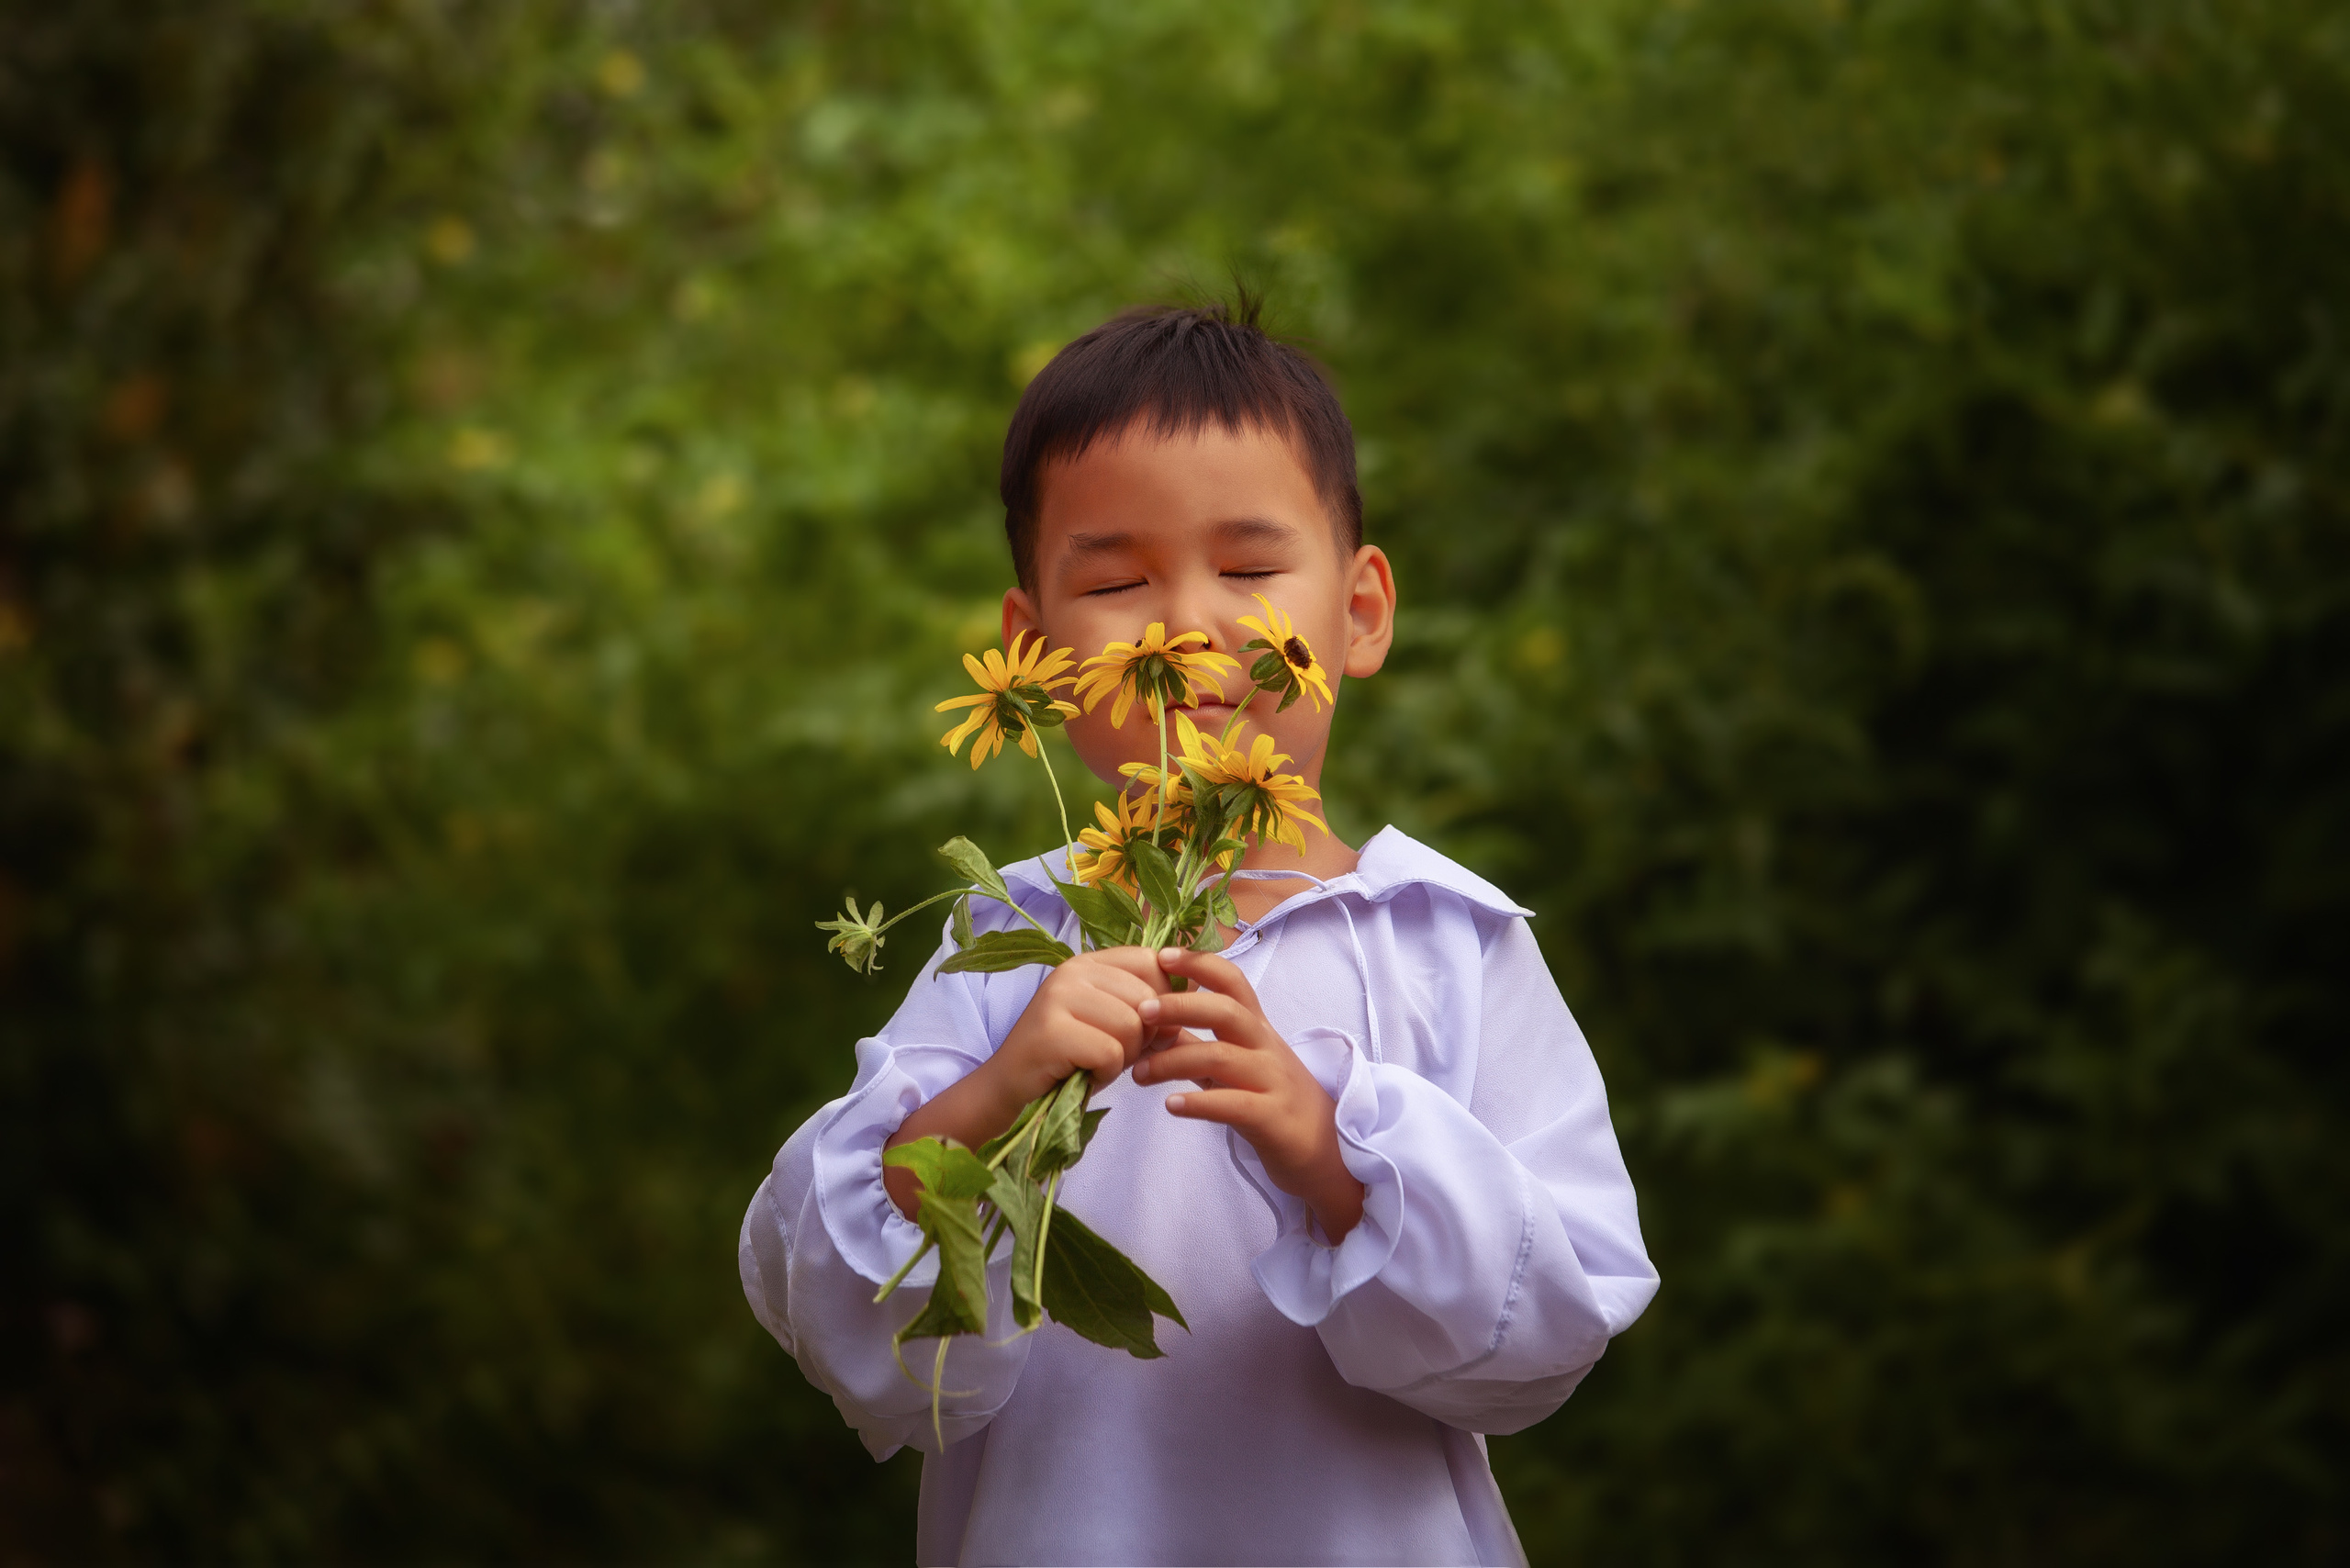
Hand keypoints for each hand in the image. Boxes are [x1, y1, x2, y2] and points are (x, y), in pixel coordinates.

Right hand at [884, 946, 1170, 1219]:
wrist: (1008, 1093)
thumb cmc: (1068, 1060)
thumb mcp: (1111, 1023)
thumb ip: (1147, 1005)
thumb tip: (1198, 990)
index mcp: (1090, 962)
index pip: (1154, 963)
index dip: (1163, 1000)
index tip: (1144, 1027)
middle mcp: (1073, 970)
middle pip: (1148, 999)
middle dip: (1142, 1037)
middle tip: (1111, 1052)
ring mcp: (1058, 996)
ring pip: (1132, 1026)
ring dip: (1122, 1057)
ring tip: (1094, 1062)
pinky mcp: (1051, 1030)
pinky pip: (1111, 1053)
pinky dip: (1104, 1074)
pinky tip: (1082, 1074)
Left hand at [1133, 947, 1365, 1242]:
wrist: (1327, 1152)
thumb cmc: (1274, 1102)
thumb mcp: (1237, 1067)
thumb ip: (1199, 1045)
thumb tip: (1154, 1027)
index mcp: (1258, 1029)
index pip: (1233, 982)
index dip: (1200, 963)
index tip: (1163, 955)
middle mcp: (1267, 1047)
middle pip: (1226, 1011)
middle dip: (1181, 1005)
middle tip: (1140, 1012)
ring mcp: (1272, 1081)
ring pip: (1222, 1057)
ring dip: (1173, 1061)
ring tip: (1139, 1075)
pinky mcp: (1272, 1118)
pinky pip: (1233, 1104)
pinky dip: (1198, 1103)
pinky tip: (1171, 1105)